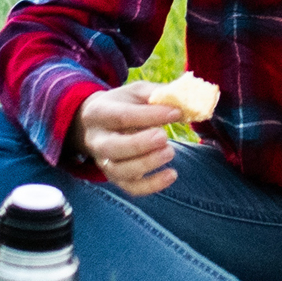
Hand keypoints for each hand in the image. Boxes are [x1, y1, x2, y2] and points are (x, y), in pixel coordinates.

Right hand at [72, 85, 188, 195]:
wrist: (97, 124)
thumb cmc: (123, 104)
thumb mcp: (136, 92)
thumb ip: (157, 94)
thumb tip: (185, 102)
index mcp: (99, 113)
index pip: (122, 117)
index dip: (149, 116)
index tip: (176, 113)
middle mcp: (97, 140)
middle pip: (113, 148)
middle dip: (141, 144)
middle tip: (164, 137)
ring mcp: (104, 162)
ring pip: (120, 171)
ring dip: (147, 164)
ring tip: (170, 152)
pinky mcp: (115, 177)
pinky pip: (130, 188)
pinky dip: (152, 185)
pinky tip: (171, 174)